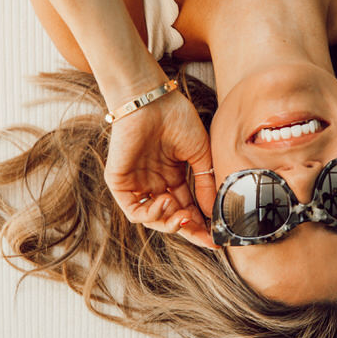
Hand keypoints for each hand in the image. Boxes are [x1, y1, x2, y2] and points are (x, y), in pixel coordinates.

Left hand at [103, 89, 217, 249]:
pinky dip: (151, 214)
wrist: (152, 100)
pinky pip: (134, 210)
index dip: (200, 224)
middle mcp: (154, 182)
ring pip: (152, 219)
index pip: (186, 208)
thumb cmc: (176, 118)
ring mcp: (136, 183)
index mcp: (172, 176)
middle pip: (170, 218)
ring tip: (183, 216)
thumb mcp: (200, 154)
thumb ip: (206, 183)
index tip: (216, 238)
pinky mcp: (119, 182)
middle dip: (188, 230)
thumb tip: (214, 210)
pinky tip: (166, 201)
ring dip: (170, 224)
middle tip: (204, 236)